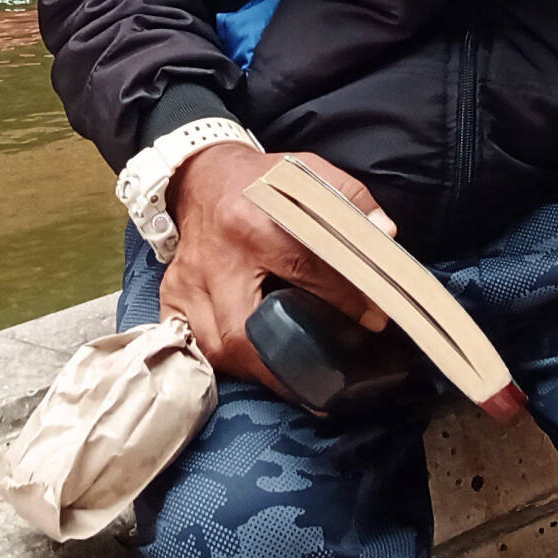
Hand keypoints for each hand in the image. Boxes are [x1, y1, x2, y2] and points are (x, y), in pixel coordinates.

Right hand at [159, 144, 393, 399]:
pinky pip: (190, 341)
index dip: (345, 299)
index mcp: (251, 224)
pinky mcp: (173, 293)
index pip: (303, 270)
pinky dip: (219, 361)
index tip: (374, 319)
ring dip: (253, 372)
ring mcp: (189, 280)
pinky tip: (248, 367)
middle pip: (242, 330)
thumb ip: (349, 200)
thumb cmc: (260, 181)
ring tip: (290, 381)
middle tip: (321, 383)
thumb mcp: (307, 174)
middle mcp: (216, 258)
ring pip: (214, 346)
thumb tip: (384, 235)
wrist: (201, 175)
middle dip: (282, 366)